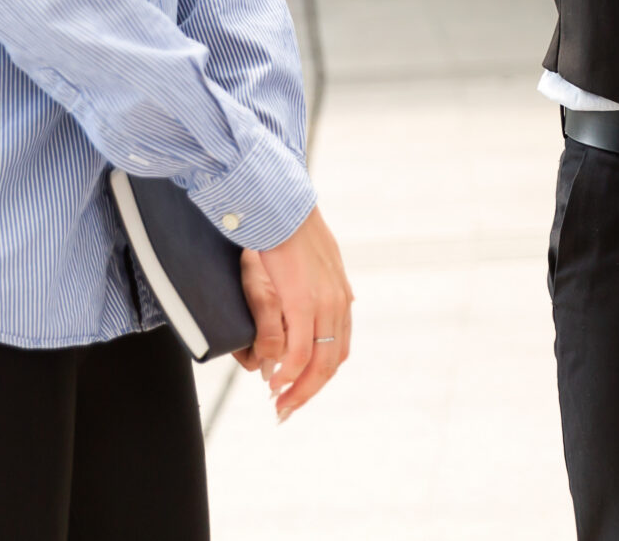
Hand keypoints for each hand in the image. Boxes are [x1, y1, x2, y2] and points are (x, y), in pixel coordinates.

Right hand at [235, 206, 353, 418]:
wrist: (281, 206)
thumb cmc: (289, 230)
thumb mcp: (313, 261)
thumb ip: (319, 286)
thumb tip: (320, 306)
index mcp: (341, 295)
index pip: (339, 348)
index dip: (320, 375)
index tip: (301, 390)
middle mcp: (339, 303)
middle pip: (331, 363)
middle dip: (309, 392)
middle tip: (287, 410)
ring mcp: (323, 305)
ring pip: (317, 364)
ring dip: (298, 390)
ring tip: (280, 405)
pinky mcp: (302, 304)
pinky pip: (300, 352)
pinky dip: (290, 373)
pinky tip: (277, 383)